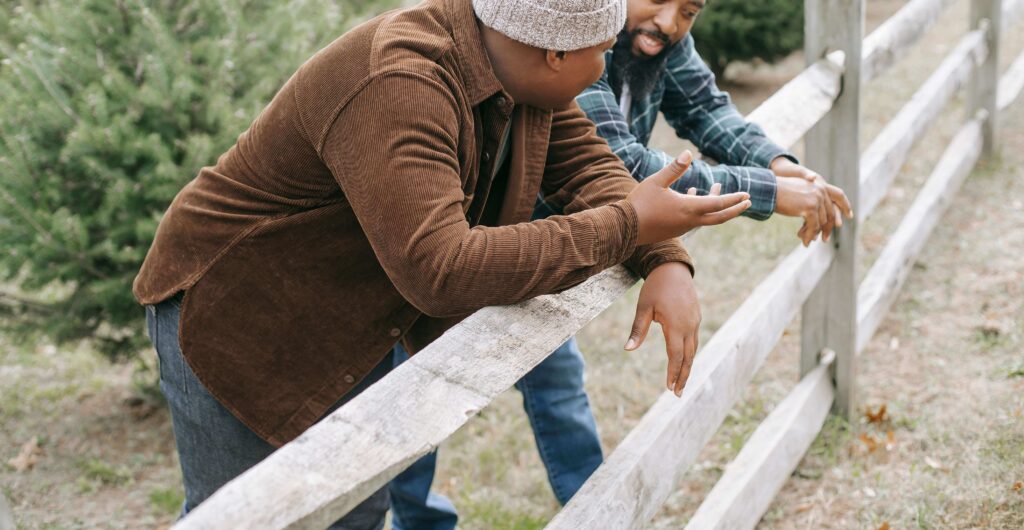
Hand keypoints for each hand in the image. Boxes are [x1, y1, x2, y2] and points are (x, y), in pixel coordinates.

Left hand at [624, 262, 700, 396]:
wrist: (673, 268)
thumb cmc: (655, 288)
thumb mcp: (643, 307)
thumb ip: (637, 330)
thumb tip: (628, 349)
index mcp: (677, 326)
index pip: (676, 355)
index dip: (673, 372)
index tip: (669, 388)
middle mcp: (689, 326)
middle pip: (688, 357)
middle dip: (683, 376)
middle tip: (677, 393)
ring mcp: (695, 322)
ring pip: (693, 349)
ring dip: (688, 366)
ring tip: (681, 382)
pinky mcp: (696, 317)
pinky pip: (694, 340)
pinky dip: (690, 353)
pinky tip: (684, 360)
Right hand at [628, 151, 751, 244]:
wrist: (624, 229)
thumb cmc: (640, 204)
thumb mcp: (656, 181)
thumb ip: (675, 168)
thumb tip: (688, 153)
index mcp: (688, 208)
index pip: (718, 203)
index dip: (733, 198)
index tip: (746, 194)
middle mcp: (689, 220)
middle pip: (719, 217)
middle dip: (735, 209)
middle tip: (748, 202)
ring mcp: (682, 227)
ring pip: (706, 216)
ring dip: (715, 205)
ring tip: (717, 188)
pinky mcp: (674, 230)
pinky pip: (693, 218)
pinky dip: (699, 207)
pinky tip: (691, 193)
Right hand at [770, 158, 852, 245]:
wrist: (769, 190)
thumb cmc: (780, 193)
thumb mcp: (799, 194)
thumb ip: (811, 200)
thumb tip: (818, 217)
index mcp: (820, 185)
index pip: (839, 195)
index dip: (845, 206)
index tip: (850, 216)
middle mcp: (821, 191)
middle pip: (830, 213)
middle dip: (826, 228)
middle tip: (824, 240)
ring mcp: (817, 199)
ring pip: (821, 222)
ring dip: (813, 234)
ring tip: (806, 241)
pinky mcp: (810, 207)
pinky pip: (814, 226)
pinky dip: (809, 235)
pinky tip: (804, 241)